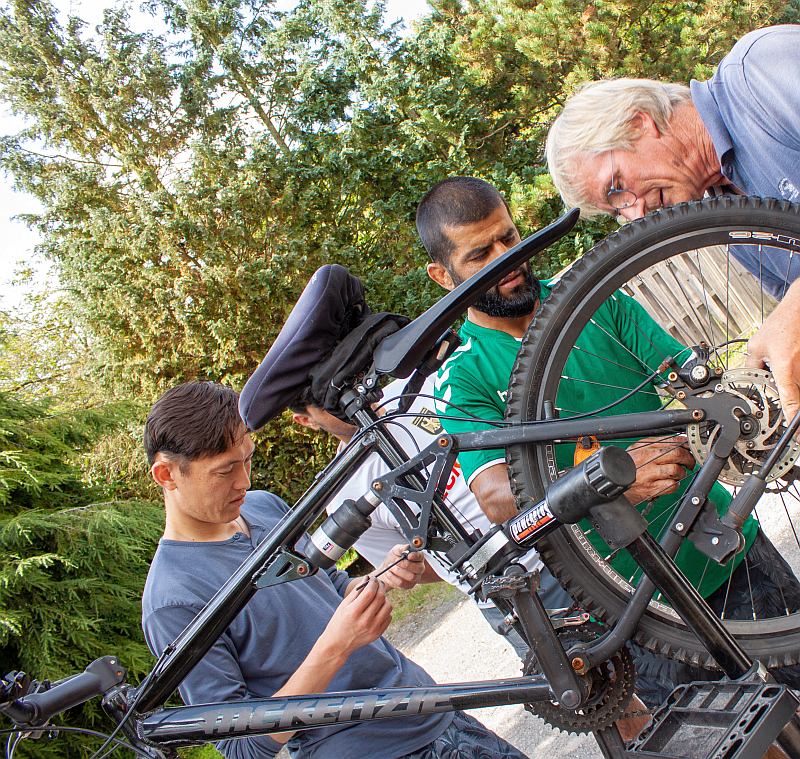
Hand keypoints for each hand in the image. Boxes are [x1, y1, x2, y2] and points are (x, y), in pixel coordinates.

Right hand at [321, 578, 391, 658]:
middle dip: (380, 587)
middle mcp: (365, 621)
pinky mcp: (378, 634)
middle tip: (378, 583)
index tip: (373, 579)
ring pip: (388, 606)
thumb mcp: (344, 605)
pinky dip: (385, 609)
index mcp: (354, 612)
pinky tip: (378, 608)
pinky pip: (389, 617)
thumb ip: (357, 591)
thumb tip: (367, 578)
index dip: (373, 583)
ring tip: (378, 597)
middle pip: (380, 598)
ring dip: (384, 598)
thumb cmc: (339, 621)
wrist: (338, 644)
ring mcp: (373, 628)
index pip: (369, 593)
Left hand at [372, 544, 425, 589]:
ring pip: (411, 577)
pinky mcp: (408, 586)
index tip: (408, 555)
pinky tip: (388, 573)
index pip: (420, 556)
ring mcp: (415, 578)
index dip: (415, 556)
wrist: (387, 568)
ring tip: (390, 567)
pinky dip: (393, 578)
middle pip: (418, 569)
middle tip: (395, 562)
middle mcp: (419, 568)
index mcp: (418, 557)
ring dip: (398, 572)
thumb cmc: (394, 557)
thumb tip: (406, 548)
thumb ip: (401, 549)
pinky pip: (402, 584)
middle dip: (405, 565)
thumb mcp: (396, 550)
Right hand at [624, 436, 694, 503]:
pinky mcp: (652, 488)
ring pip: (677, 470)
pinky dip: (674, 484)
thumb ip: (654, 443)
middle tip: (689, 462)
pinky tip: (669, 482)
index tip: (690, 448)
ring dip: (681, 473)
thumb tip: (677, 440)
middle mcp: (648, 459)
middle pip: (678, 454)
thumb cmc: (627, 467)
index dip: (686, 445)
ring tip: (677, 473)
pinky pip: (672, 485)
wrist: (614, 484)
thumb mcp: (636, 448)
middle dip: (688, 459)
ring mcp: (650, 474)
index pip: (673, 440)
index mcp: (646, 446)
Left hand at [746, 282, 799, 429]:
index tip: (794, 431)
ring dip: (790, 385)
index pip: (790, 398)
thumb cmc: (782, 324)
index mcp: (785, 367)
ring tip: (782, 368)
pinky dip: (794, 378)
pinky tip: (788, 364)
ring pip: (797, 386)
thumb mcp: (756, 345)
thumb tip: (747, 379)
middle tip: (781, 401)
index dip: (792, 417)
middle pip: (794, 395)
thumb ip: (751, 365)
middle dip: (788, 401)